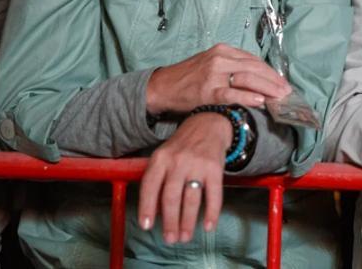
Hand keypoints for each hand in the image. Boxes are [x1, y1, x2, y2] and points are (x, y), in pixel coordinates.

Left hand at [138, 113, 230, 243]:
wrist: (209, 124)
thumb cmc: (183, 145)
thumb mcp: (164, 154)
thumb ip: (157, 177)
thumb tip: (154, 210)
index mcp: (161, 158)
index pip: (150, 185)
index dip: (147, 207)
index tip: (146, 226)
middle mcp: (178, 161)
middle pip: (171, 196)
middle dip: (170, 221)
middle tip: (170, 238)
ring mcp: (198, 164)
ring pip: (191, 198)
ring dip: (188, 221)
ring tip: (185, 236)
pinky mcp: (215, 168)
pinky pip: (214, 194)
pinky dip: (211, 212)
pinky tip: (208, 225)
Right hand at [146, 43, 290, 114]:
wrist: (162, 87)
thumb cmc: (188, 78)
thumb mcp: (211, 64)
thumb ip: (233, 68)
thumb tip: (258, 80)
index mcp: (223, 50)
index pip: (254, 60)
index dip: (271, 72)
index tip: (282, 82)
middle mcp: (220, 58)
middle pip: (254, 67)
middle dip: (273, 80)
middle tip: (287, 92)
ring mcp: (213, 73)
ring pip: (247, 78)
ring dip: (267, 88)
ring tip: (279, 97)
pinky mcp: (207, 90)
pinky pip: (231, 93)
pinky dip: (247, 96)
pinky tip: (259, 101)